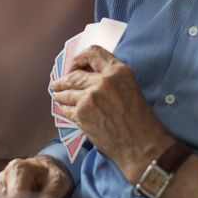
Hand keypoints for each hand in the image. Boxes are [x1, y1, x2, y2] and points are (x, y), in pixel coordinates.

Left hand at [49, 46, 171, 182]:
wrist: (141, 145)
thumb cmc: (140, 119)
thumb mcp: (129, 88)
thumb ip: (110, 78)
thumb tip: (88, 76)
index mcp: (118, 71)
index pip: (93, 53)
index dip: (79, 58)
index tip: (74, 65)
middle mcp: (103, 81)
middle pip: (74, 75)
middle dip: (63, 80)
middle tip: (57, 84)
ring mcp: (90, 97)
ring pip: (67, 92)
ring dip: (60, 95)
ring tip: (57, 96)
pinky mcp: (82, 114)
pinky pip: (67, 109)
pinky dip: (64, 109)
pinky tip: (64, 109)